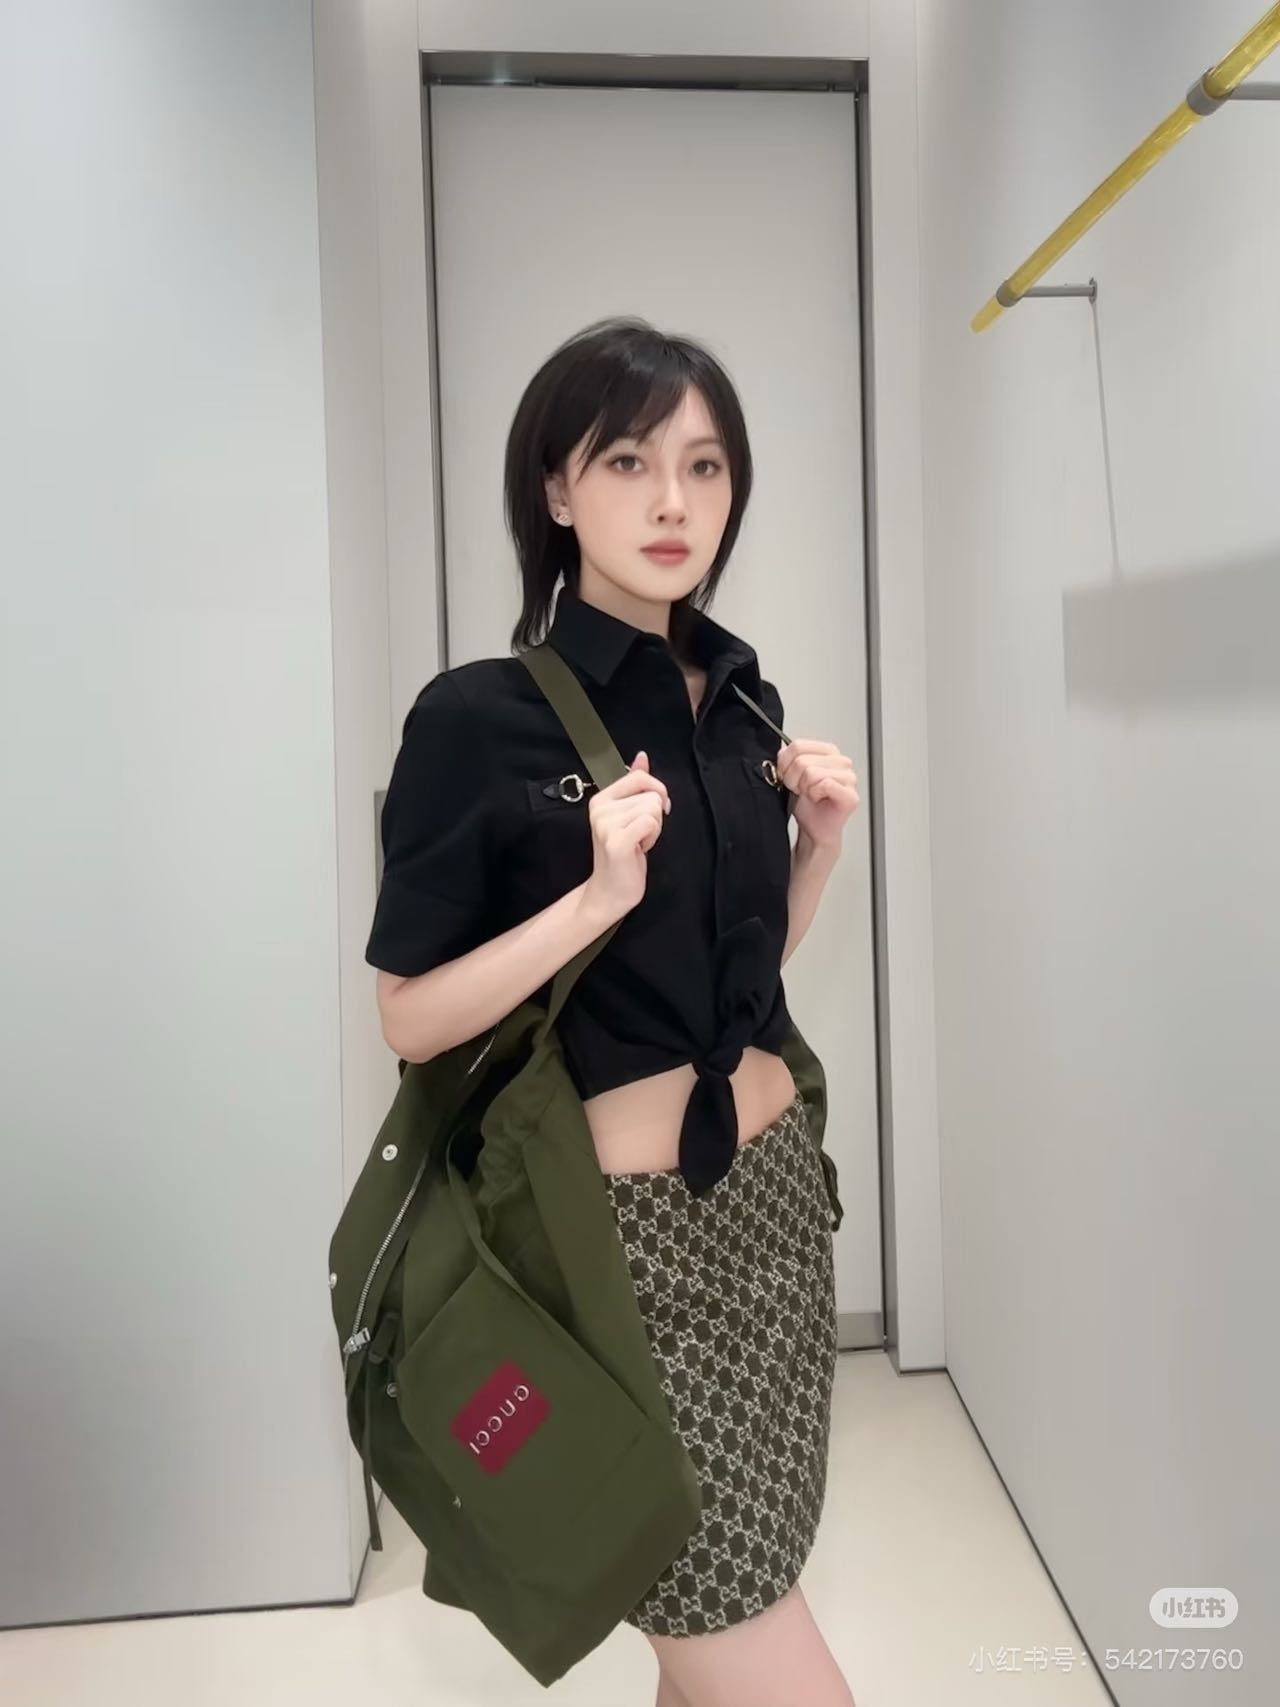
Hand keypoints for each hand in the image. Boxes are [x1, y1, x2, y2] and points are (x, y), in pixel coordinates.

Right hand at [582, 750, 670, 920]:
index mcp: (601, 798)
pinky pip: (651, 822)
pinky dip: (653, 837)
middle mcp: (600, 809)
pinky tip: (639, 849)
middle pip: (651, 794)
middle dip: (655, 816)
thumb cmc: (625, 853)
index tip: (653, 812)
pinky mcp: (617, 842)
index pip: (640, 777)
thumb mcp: (630, 814)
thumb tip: (642, 757)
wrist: (610, 891)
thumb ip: (636, 784)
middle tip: (639, 835)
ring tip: (638, 843)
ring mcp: (606, 825)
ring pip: (653, 809)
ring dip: (654, 829)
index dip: (656, 792)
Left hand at [775, 738, 859, 849]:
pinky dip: (814, 794)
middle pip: (802, 760)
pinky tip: (818, 799)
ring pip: (812, 772)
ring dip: (804, 788)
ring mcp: (849, 777)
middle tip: (799, 789)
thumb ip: (787, 759)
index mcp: (828, 751)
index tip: (787, 776)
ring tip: (809, 794)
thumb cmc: (807, 804)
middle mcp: (841, 761)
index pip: (798, 745)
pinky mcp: (850, 795)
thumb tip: (782, 753)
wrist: (814, 828)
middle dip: (793, 779)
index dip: (785, 763)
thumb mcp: (791, 775)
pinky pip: (824, 784)